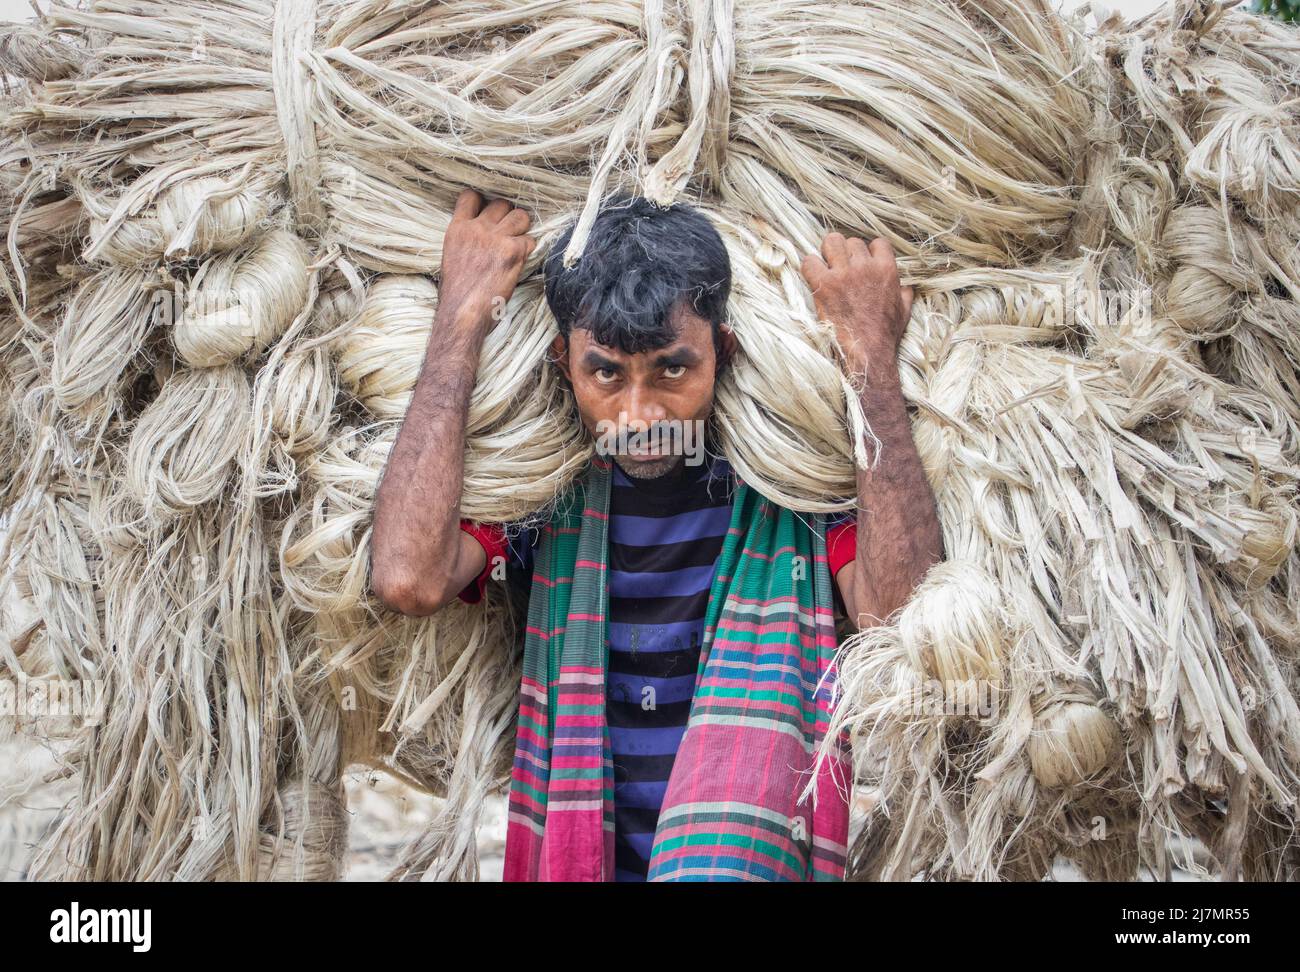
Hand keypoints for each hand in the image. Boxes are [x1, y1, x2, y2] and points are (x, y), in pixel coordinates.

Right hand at [437, 188, 536, 334]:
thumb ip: (465, 241)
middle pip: (500, 203)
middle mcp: (476, 229)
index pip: (470, 197)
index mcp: (457, 229)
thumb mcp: (451, 258)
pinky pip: (530, 240)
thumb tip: (478, 238)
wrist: (462, 313)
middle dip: (507, 215)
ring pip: (520, 216)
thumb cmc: (456, 294)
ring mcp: (495, 238)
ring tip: (518, 242)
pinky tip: (521, 261)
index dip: (482, 202)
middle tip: (508, 232)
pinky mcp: (512, 251)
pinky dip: (528, 249)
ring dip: (522, 228)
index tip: (488, 213)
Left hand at [800, 233, 913, 380]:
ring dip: (827, 253)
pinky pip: (809, 261)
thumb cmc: (885, 335)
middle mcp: (865, 267)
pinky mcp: (824, 285)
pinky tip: (813, 278)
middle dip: (846, 253)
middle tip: (840, 269)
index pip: (877, 243)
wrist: (867, 351)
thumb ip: (904, 294)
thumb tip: (905, 288)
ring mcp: (844, 274)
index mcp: (887, 269)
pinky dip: (809, 267)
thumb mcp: (904, 311)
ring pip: (831, 242)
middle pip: (851, 241)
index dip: (868, 252)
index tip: (862, 264)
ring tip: (825, 267)